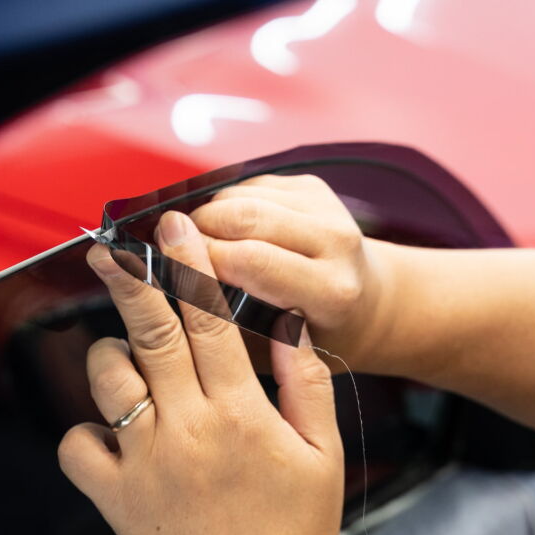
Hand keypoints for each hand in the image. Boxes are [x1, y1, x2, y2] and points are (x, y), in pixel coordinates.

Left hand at [57, 211, 342, 534]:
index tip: (174, 229)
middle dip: (129, 278)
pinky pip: (77, 443)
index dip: (189, 266)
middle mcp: (185, 429)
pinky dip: (89, 430)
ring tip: (136, 361)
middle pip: (149, 332)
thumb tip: (289, 323)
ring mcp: (143, 462)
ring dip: (115, 355)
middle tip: (112, 245)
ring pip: (107, 377)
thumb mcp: (324, 455)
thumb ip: (307, 382)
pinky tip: (117, 434)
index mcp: (241, 415)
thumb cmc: (294, 534)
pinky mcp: (113, 496)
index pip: (209, 320)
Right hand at [190, 174, 392, 370]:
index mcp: (331, 290)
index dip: (200, 260)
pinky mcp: (313, 187)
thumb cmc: (315, 336)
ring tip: (195, 243)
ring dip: (206, 214)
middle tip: (171, 249)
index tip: (169, 266)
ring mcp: (327, 208)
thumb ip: (229, 319)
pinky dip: (225, 204)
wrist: (366, 304)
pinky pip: (249, 185)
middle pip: (243, 217)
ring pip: (241, 195)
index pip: (251, 261)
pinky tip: (225, 231)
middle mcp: (337, 243)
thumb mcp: (272, 349)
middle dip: (196, 229)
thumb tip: (173, 284)